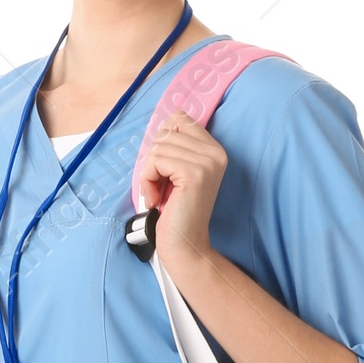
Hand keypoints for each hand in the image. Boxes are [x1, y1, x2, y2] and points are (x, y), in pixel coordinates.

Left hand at [137, 111, 226, 273]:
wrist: (185, 244)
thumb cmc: (176, 211)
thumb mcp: (176, 172)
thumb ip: (175, 146)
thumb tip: (165, 121)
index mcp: (214, 149)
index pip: (180, 119)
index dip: (163, 142)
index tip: (165, 169)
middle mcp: (215, 152)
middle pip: (166, 133)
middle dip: (154, 161)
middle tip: (161, 187)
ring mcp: (207, 162)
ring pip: (158, 147)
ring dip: (149, 173)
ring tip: (159, 194)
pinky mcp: (194, 173)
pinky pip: (156, 160)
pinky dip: (148, 180)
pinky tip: (157, 199)